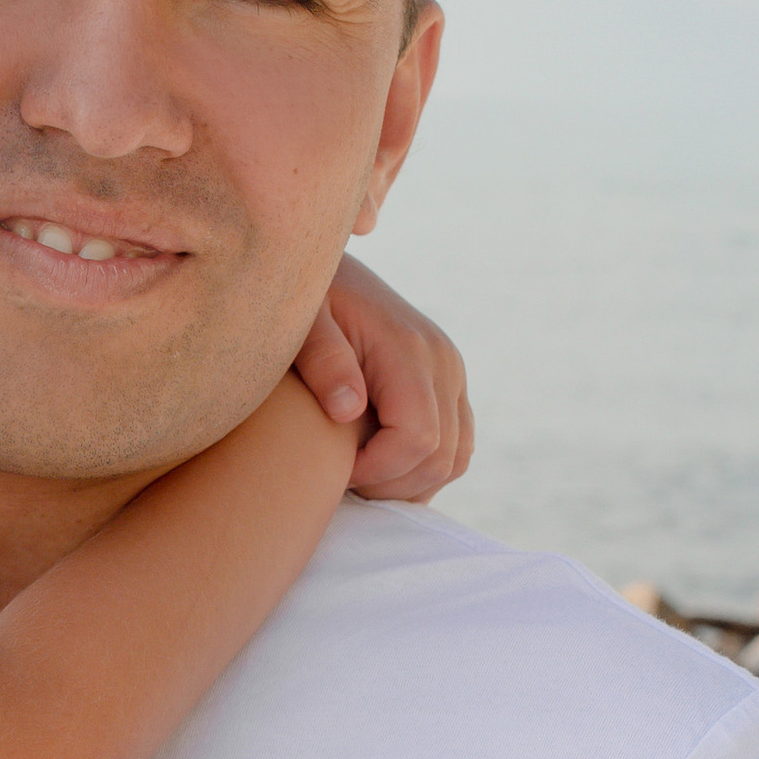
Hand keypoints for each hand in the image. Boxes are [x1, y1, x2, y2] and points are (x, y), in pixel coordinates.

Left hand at [292, 256, 471, 500]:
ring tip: (360, 477)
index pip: (417, 439)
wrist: (331, 272)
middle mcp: (443, 362)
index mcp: (408, 350)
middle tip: (343, 483)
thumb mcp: (301, 324)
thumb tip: (348, 409)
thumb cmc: (304, 303)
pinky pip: (457, 444)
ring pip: (457, 458)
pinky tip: (379, 468)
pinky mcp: (449, 382)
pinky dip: (424, 468)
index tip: (336, 472)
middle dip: (391, 486)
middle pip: (441, 458)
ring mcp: (451, 373)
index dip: (377, 471)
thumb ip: (323, 361)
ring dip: (410, 483)